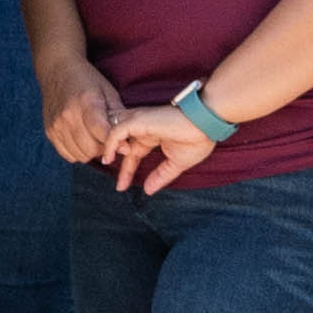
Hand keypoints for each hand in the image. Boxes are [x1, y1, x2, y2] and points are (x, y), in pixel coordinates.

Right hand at [37, 54, 123, 167]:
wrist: (57, 70)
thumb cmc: (87, 80)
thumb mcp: (108, 92)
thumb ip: (119, 116)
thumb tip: (128, 144)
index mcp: (86, 102)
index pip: (102, 132)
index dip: (116, 144)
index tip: (125, 147)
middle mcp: (68, 115)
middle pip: (91, 149)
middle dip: (104, 149)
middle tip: (108, 139)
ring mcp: (56, 125)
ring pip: (80, 155)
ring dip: (91, 152)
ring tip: (95, 138)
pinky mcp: (49, 131)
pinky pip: (67, 154)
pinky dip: (78, 152)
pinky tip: (82, 139)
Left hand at [100, 105, 219, 193]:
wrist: (207, 123)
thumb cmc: (198, 138)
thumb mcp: (176, 163)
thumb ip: (161, 176)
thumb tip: (148, 191)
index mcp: (152, 135)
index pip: (133, 153)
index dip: (127, 170)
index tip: (121, 187)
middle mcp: (143, 128)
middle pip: (120, 143)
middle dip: (112, 159)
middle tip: (115, 183)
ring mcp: (140, 123)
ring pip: (113, 133)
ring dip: (107, 149)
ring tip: (105, 166)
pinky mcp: (138, 121)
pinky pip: (115, 131)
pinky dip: (109, 144)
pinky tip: (108, 159)